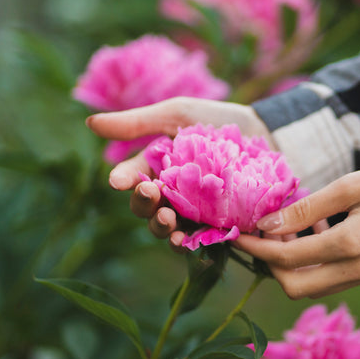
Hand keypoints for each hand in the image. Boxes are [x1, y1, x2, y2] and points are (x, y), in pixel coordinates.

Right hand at [85, 97, 273, 249]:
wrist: (270, 135)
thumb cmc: (219, 121)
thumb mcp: (178, 114)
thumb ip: (138, 123)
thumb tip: (89, 123)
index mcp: (155, 168)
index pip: (131, 178)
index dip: (123, 180)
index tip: (120, 180)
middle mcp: (170, 195)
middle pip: (146, 208)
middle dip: (143, 205)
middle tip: (149, 194)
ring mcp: (192, 214)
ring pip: (166, 229)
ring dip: (161, 228)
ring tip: (166, 219)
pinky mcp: (216, 229)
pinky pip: (196, 243)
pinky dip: (187, 244)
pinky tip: (186, 240)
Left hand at [233, 157, 359, 298]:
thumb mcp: (354, 185)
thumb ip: (308, 208)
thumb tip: (268, 224)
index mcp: (350, 246)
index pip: (285, 258)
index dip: (256, 247)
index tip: (237, 234)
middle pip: (297, 287)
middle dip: (272, 265)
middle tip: (265, 236)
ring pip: (319, 285)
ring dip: (298, 263)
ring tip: (299, 226)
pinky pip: (341, 278)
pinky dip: (323, 261)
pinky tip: (329, 231)